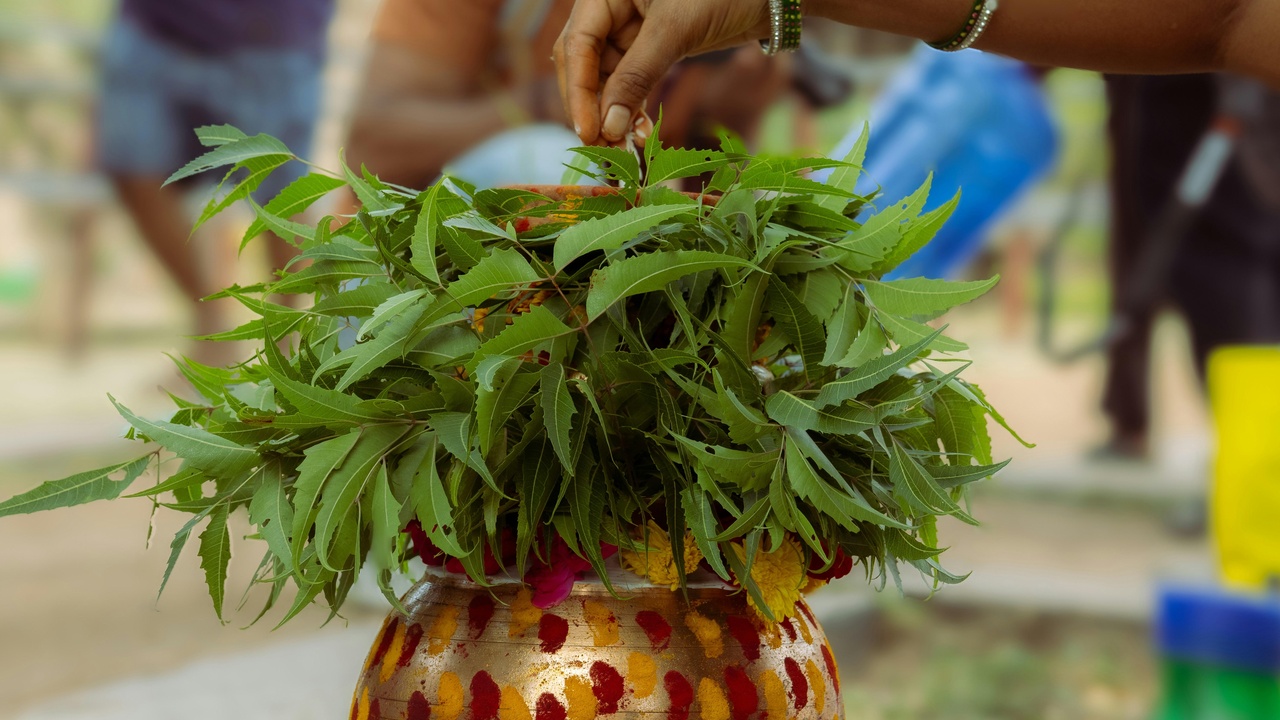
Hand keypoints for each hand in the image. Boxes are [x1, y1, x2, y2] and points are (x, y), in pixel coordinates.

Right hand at [553, 0, 771, 145]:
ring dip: (614, 115)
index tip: (587, 131)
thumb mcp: (675, 30)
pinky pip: (630, 82)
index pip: (576, 45)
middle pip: (584, 65)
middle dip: (593, 108)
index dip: (578, 91)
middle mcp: (611, 8)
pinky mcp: (649, 47)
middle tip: (603, 148)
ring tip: (625, 148)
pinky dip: (633, 108)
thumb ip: (637, 75)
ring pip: (606, 79)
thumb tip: (608, 127)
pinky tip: (641, 132)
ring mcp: (629, 28)